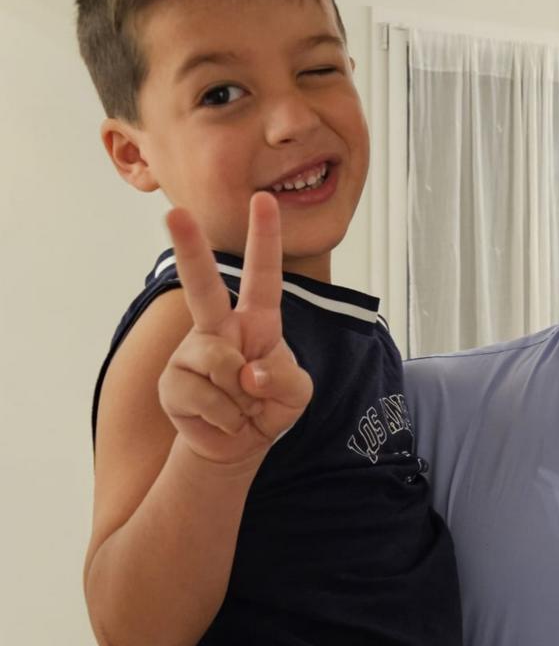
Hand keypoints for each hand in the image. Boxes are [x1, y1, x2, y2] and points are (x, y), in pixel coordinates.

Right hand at [158, 195, 312, 466]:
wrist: (236, 445)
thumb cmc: (268, 406)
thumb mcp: (297, 393)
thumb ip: (286, 378)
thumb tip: (249, 372)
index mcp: (256, 320)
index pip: (262, 274)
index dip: (265, 238)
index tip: (263, 200)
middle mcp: (219, 327)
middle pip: (203, 285)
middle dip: (189, 249)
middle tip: (174, 213)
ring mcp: (192, 353)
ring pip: (218, 361)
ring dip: (241, 396)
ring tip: (242, 406)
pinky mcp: (173, 383)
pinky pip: (208, 397)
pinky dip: (228, 418)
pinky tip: (226, 419)